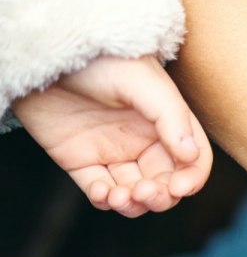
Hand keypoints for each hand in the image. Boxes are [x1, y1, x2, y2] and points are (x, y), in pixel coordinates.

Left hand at [13, 55, 212, 217]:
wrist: (44, 51)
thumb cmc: (99, 57)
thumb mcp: (143, 81)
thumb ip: (172, 117)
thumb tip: (191, 155)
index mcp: (166, 124)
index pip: (192, 160)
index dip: (191, 178)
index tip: (178, 187)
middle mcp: (143, 141)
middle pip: (165, 184)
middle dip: (160, 197)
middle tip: (145, 193)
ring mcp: (113, 152)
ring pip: (134, 194)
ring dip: (133, 205)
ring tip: (120, 197)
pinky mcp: (82, 160)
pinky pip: (99, 190)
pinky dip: (103, 200)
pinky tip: (102, 193)